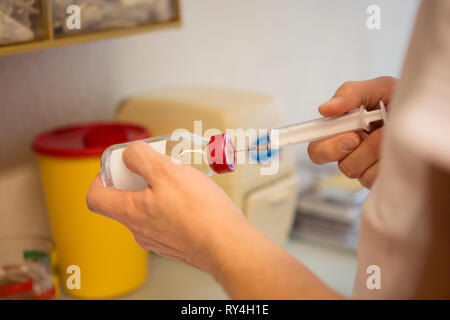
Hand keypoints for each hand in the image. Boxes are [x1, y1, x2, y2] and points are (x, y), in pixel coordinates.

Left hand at [86, 141, 245, 272]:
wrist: (227, 244)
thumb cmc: (199, 213)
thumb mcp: (166, 170)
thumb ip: (141, 158)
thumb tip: (130, 154)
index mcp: (130, 212)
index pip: (96, 197)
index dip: (100, 178)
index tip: (115, 168)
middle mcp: (140, 230)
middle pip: (125, 200)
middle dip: (138, 179)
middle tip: (158, 168)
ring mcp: (158, 239)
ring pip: (148, 210)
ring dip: (159, 192)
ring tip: (181, 182)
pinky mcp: (176, 243)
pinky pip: (167, 220)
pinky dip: (174, 206)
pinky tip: (192, 199)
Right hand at [307, 76, 396, 188]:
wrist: (429, 117)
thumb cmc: (402, 101)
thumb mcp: (378, 88)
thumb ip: (350, 93)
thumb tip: (324, 109)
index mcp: (342, 128)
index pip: (315, 140)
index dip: (307, 141)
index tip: (305, 137)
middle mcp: (348, 149)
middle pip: (323, 157)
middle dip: (339, 145)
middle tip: (357, 135)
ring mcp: (362, 166)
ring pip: (350, 167)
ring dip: (371, 149)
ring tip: (388, 134)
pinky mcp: (375, 181)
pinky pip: (370, 178)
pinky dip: (383, 162)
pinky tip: (393, 152)